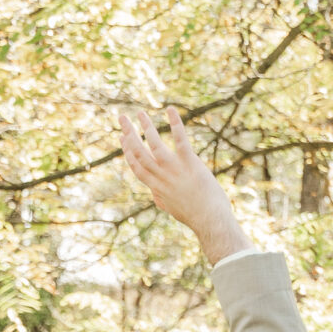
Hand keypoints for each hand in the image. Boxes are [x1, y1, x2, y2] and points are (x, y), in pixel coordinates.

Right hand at [118, 109, 253, 265]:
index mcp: (156, 187)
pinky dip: (175, 123)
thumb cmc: (195, 216)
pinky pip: (180, 140)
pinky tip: (170, 110)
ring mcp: (174, 169)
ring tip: (140, 112)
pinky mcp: (190, 163)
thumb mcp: (172, 209)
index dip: (127, 150)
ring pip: (154, 144)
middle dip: (129, 133)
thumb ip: (161, 199)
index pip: (136, 165)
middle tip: (122, 118)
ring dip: (146, 126)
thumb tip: (154, 195)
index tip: (122, 137)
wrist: (210, 221)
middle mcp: (161, 176)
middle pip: (139, 152)